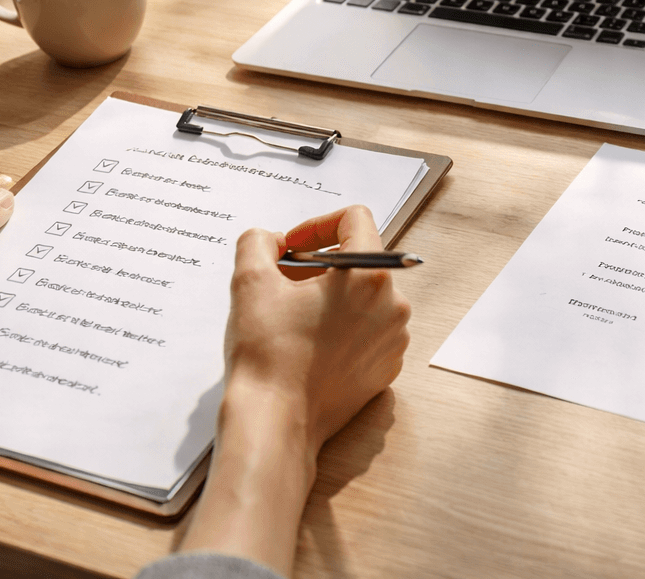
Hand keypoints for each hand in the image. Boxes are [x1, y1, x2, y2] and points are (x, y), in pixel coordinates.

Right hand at [226, 204, 411, 445]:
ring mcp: (394, 339)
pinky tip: (310, 342)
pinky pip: (369, 329)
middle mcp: (394, 305)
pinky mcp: (387, 367)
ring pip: (365, 296)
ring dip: (331, 296)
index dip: (317, 226)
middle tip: (283, 282)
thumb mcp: (250, 281)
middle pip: (360, 260)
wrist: (277, 423)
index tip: (291, 248)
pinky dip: (343, 326)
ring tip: (294, 315)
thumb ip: (259, 242)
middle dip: (320, 264)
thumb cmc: (267, 355)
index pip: (356, 220)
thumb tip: (273, 241)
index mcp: (369, 276)